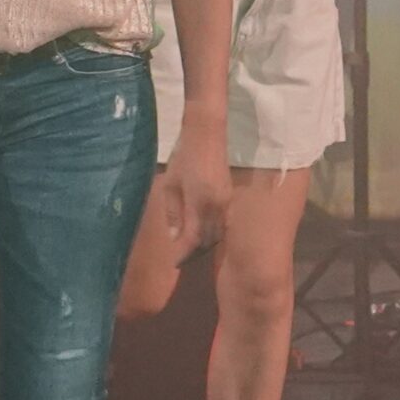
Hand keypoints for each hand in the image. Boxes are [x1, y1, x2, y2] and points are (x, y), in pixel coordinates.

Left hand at [161, 128, 233, 252]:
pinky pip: (223, 223)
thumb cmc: (182, 157)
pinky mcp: (229, 197)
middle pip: (210, 239)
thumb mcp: (170, 185)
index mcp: (199, 203)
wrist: (206, 136)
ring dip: (206, 244)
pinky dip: (213, 233)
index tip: (175, 263)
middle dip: (197, 252)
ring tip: (192, 250)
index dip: (185, 254)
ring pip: (219, 233)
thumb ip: (172, 213)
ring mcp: (226, 202)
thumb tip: (174, 238)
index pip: (194, 239)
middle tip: (183, 259)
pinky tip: (204, 233)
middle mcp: (217, 206)